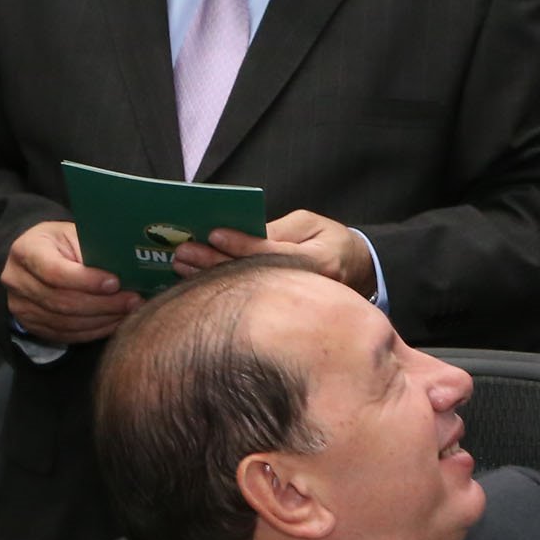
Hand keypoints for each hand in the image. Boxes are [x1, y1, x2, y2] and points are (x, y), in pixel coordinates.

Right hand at [4, 218, 140, 344]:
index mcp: (26, 250)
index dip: (87, 281)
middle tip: (133, 301)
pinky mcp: (31, 325)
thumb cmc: (60, 243)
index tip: (115, 283)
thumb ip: (92, 250)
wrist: (35, 258)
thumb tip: (127, 269)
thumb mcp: (73, 234)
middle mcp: (17, 280)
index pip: (55, 272)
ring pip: (65, 322)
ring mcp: (21, 306)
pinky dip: (93, 331)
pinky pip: (65, 334)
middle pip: (62, 301)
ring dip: (102, 320)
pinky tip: (113, 322)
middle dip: (103, 304)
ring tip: (128, 311)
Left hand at [189, 209, 378, 294]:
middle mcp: (307, 289)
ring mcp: (295, 305)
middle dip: (214, 263)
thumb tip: (245, 235)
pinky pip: (247, 301)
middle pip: (253, 276)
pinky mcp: (283, 315)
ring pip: (245, 293)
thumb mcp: (311, 224)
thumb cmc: (331, 241)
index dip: (242, 244)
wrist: (358, 271)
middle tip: (183, 253)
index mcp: (319, 261)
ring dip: (209, 279)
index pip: (273, 254)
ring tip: (181, 265)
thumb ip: (280, 230)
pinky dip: (220, 291)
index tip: (214, 234)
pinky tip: (195, 283)